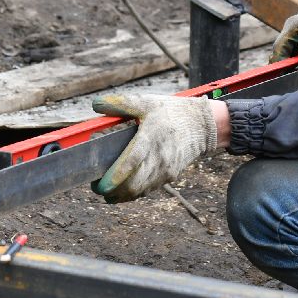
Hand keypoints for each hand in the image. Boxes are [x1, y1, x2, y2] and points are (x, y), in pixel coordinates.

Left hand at [91, 92, 217, 202]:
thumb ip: (120, 103)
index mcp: (150, 137)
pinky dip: (132, 194)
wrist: (201, 125)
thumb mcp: (146, 102)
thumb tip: (96, 105)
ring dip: (120, 195)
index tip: (100, 184)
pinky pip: (147, 190)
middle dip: (111, 191)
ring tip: (106, 190)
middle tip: (96, 186)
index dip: (115, 176)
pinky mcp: (169, 177)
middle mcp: (158, 158)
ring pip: (138, 192)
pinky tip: (122, 189)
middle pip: (132, 185)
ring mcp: (165, 170)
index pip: (132, 162)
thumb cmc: (171, 113)